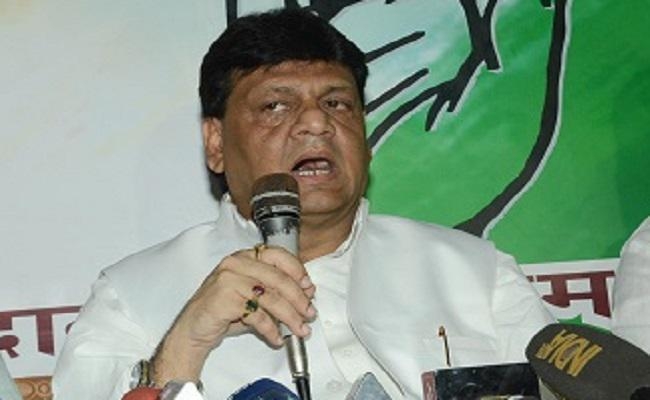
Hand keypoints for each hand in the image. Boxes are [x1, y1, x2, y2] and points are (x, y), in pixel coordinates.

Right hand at [150, 245, 315, 385]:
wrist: (194, 329)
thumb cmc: (224, 311)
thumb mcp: (253, 296)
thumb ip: (276, 291)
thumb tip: (306, 294)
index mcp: (245, 257)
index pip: (277, 255)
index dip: (297, 271)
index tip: (309, 288)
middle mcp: (236, 264)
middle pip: (278, 279)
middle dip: (299, 299)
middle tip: (309, 314)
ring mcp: (229, 279)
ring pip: (271, 298)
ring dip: (290, 317)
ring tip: (299, 329)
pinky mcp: (224, 298)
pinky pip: (257, 315)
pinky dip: (271, 330)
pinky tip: (276, 338)